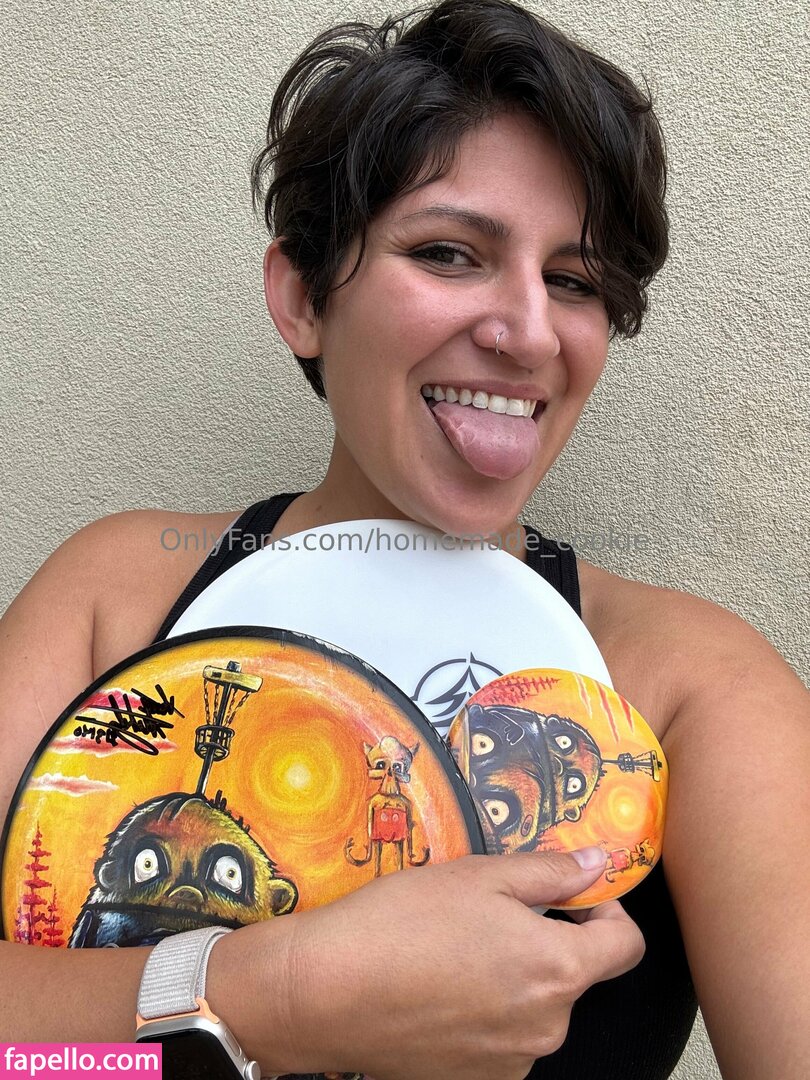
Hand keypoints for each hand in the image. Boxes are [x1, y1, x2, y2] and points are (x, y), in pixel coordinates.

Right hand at [264, 849, 643, 1079]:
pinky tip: (439, 987)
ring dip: (515, 976)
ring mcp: (512, 1062)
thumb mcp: (481, 875)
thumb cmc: (404, 922)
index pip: (627, 946)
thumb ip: (551, 871)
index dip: (607, 911)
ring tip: (455, 950)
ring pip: (535, 1006)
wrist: (326, 991)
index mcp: (558, 970)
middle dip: (547, 940)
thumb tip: (599, 864)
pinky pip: (503, 1037)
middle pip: (575, 975)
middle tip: (491, 913)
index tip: (571, 895)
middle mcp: (548, 1027)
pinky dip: (486, 1011)